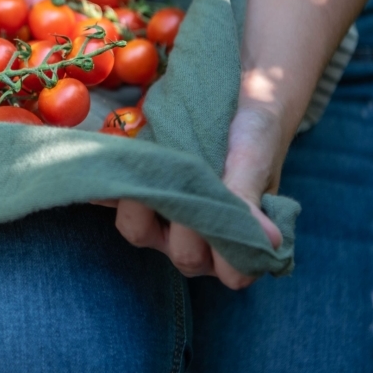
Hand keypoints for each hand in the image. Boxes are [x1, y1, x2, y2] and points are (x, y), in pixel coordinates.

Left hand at [99, 77, 289, 288]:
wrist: (238, 100)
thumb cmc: (254, 136)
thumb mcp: (253, 160)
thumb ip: (248, 198)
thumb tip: (268, 241)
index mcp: (240, 243)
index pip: (231, 272)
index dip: (224, 249)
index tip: (219, 213)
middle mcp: (202, 242)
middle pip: (184, 256)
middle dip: (184, 222)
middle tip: (188, 181)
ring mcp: (166, 223)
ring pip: (140, 233)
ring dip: (140, 204)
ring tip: (151, 170)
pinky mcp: (140, 197)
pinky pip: (113, 202)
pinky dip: (106, 192)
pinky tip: (103, 176)